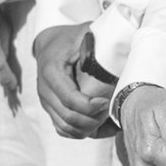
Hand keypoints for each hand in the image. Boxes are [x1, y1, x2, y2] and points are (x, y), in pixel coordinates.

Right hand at [33, 24, 117, 140]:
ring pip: (65, 127)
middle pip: (68, 118)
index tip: (107, 101)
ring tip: (106, 120)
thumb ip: (99, 38)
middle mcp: (44, 89)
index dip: (91, 106)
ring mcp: (46, 101)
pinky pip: (62, 129)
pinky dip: (80, 132)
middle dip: (92, 120)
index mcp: (51, 71)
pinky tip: (97, 126)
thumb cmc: (72, 38)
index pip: (70, 99)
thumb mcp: (84, 33)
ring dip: (88, 129)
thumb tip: (121, 43)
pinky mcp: (50, 109)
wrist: (50, 44)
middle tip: (110, 112)